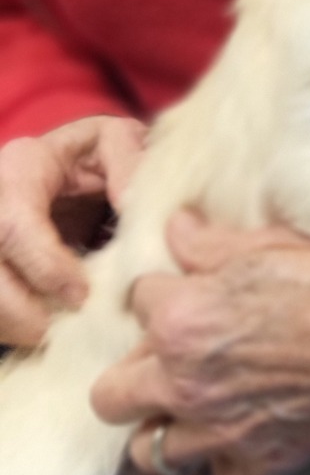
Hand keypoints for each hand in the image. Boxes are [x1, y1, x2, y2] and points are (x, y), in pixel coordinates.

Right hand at [0, 115, 145, 345]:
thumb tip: (132, 207)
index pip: (15, 226)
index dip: (45, 267)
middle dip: (18, 309)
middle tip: (55, 331)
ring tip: (47, 334)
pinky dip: (7, 322)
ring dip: (9, 321)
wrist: (67, 159)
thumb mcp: (115, 140)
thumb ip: (127, 162)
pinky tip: (35, 327)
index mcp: (19, 167)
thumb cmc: (94, 150)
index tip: (80, 296)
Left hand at [91, 210, 309, 474]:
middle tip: (173, 353)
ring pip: (150, 449)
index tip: (187, 289)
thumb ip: (208, 240)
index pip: (135, 302)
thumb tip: (175, 228)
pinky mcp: (258, 463)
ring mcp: (218, 433)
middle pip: (112, 394)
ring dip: (170, 424)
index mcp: (181, 319)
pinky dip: (228, 460)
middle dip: (136, 370)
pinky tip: (246, 431)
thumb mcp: (271, 240)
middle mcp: (185, 384)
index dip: (164, 291)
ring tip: (200, 400)